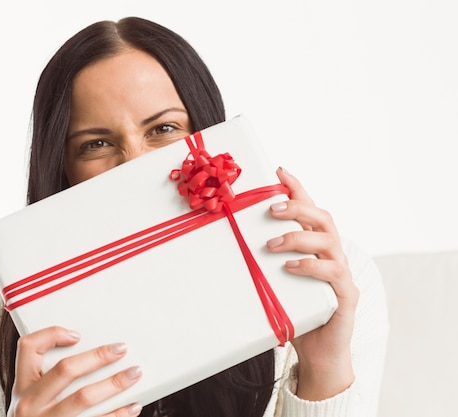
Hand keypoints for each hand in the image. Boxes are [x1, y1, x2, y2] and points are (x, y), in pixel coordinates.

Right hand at [8, 326, 142, 416]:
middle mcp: (31, 404)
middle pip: (65, 370)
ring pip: (84, 396)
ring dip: (114, 383)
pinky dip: (119, 413)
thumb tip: (91, 354)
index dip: (52, 334)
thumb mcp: (32, 399)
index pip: (29, 347)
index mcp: (22, 387)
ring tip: (134, 373)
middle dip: (97, 357)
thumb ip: (49, 379)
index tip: (77, 334)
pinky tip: (132, 405)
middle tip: (120, 349)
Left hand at [267, 167, 358, 399]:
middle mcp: (332, 254)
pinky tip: (291, 267)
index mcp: (315, 246)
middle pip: (322, 217)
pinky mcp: (345, 295)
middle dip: (297, 207)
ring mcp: (341, 273)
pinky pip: (334, 273)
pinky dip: (311, 267)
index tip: (279, 170)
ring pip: (328, 240)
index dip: (297, 188)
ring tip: (271, 244)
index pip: (309, 209)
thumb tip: (222, 246)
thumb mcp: (273, 282)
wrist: (318, 353)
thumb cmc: (293, 313)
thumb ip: (261, 262)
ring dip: (297, 237)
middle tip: (271, 209)